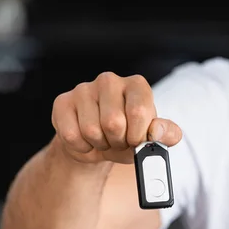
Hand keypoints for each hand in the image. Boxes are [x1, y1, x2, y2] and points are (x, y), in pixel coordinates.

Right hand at [51, 72, 181, 163]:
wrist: (98, 143)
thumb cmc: (128, 136)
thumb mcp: (152, 137)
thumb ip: (166, 135)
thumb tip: (158, 131)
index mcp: (137, 85)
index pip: (139, 111)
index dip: (137, 135)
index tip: (136, 140)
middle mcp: (110, 81)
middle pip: (113, 122)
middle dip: (118, 141)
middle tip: (119, 140)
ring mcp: (84, 89)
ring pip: (91, 131)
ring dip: (100, 144)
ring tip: (104, 139)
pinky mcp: (63, 102)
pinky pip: (71, 135)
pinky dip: (82, 147)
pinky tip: (86, 139)